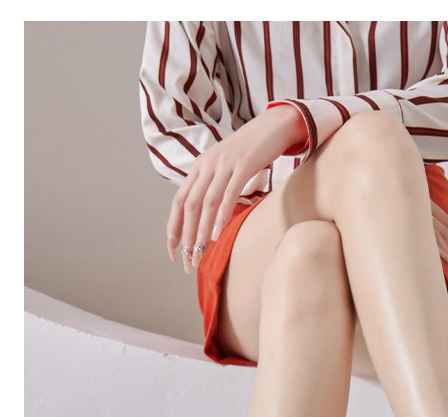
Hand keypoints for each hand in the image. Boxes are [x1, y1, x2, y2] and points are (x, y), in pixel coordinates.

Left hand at [167, 105, 304, 272]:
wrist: (274, 126)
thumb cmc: (252, 152)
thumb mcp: (226, 168)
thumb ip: (214, 187)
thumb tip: (208, 215)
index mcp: (200, 167)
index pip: (179, 201)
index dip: (174, 227)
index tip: (173, 250)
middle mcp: (207, 165)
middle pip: (189, 205)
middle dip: (187, 236)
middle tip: (188, 260)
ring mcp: (224, 164)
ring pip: (206, 203)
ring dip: (202, 231)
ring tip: (200, 253)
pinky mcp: (242, 165)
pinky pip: (228, 194)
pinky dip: (221, 215)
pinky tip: (218, 233)